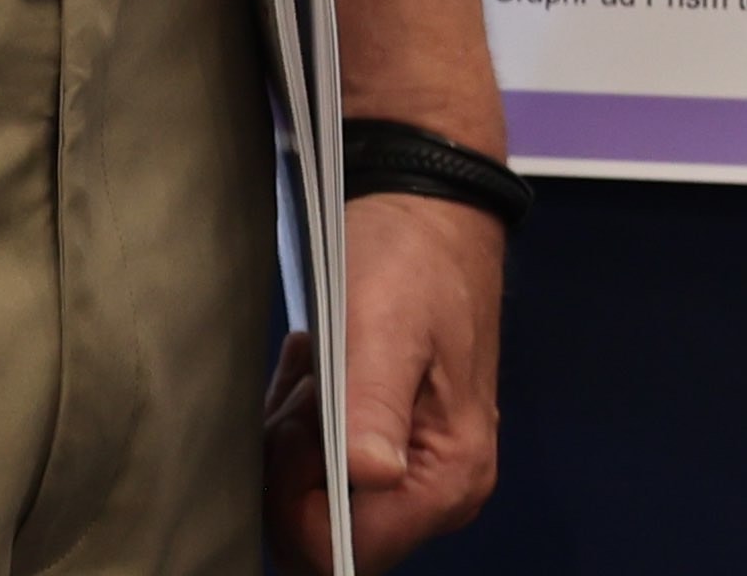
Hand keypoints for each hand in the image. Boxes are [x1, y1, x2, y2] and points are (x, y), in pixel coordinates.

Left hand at [258, 196, 505, 571]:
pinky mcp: (392, 447)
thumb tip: (367, 477)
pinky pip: (319, 466)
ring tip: (322, 364)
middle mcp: (441, 492)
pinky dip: (304, 421)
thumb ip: (370, 405)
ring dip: (298, 432)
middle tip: (316, 380)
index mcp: (449, 478)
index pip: (343, 552)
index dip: (299, 497)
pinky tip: (322, 369)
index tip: (303, 421)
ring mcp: (415, 472)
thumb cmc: (411, 260)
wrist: (428, 206)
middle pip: (323, 528)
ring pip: (312, 496)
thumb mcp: (384, 325)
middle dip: (297, 460)